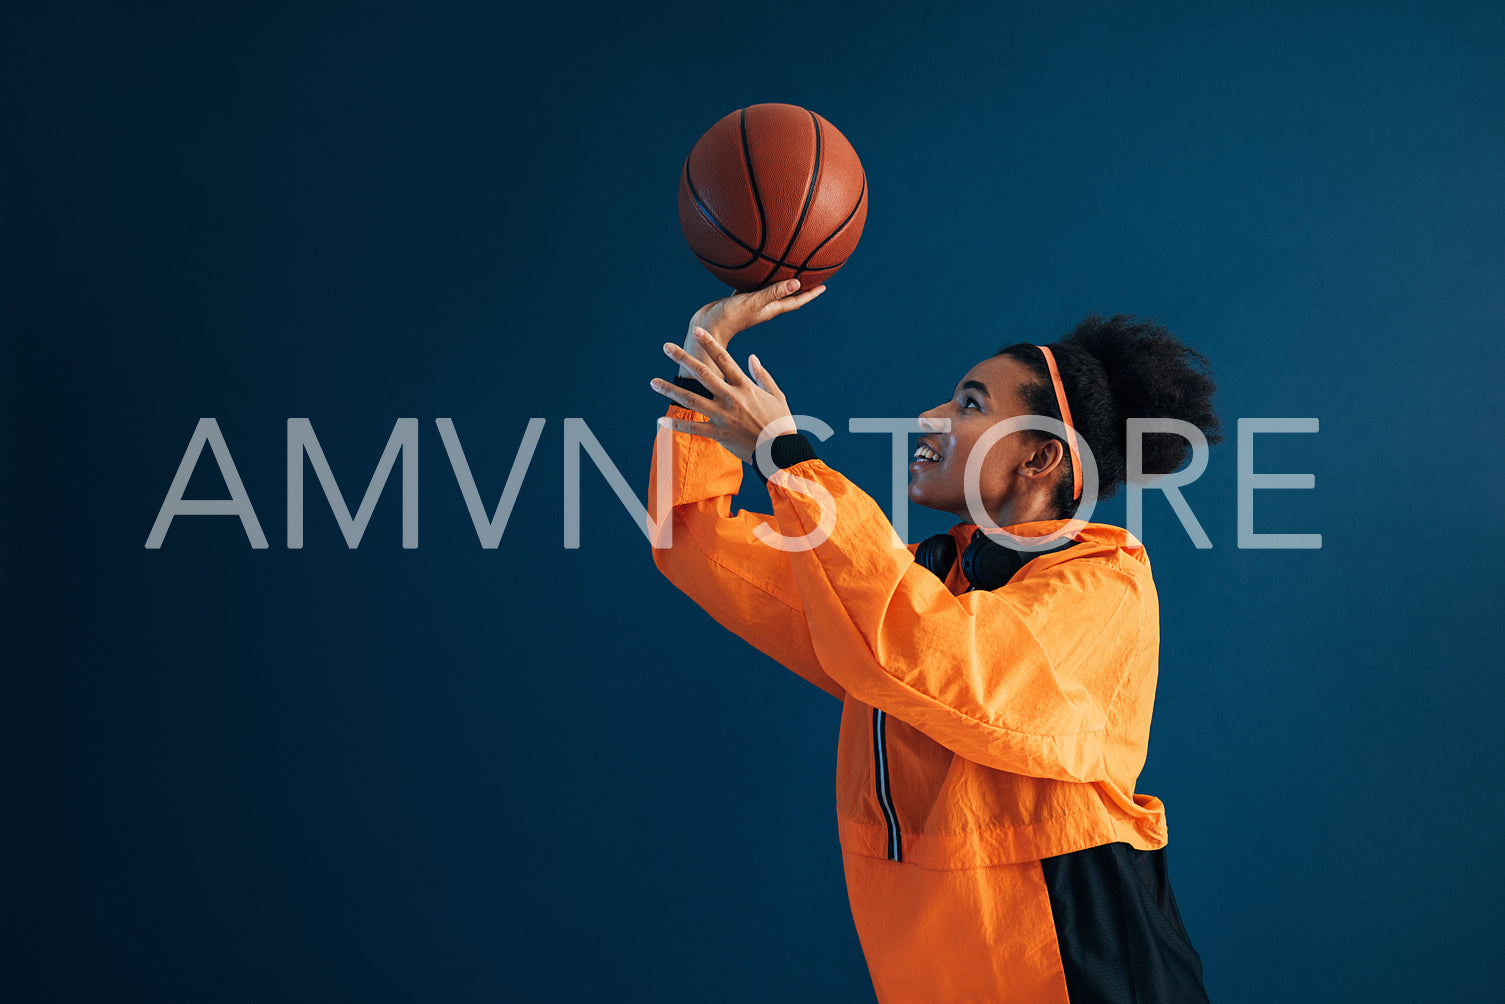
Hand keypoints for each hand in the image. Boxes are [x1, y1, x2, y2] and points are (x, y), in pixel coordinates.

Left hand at [652, 329, 795, 465]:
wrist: (781, 450)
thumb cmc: (781, 422)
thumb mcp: (777, 395)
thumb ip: (762, 375)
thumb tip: (752, 357)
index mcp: (745, 387)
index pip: (724, 359)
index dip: (710, 343)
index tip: (697, 331)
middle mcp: (731, 398)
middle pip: (703, 374)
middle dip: (683, 358)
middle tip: (666, 346)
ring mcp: (723, 416)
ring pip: (691, 400)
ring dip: (670, 390)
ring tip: (653, 382)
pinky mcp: (718, 434)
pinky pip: (693, 428)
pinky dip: (676, 424)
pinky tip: (660, 420)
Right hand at [675, 278, 825, 377]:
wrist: (706, 327)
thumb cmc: (728, 317)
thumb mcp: (752, 303)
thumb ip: (773, 293)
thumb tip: (797, 283)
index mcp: (771, 310)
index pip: (796, 301)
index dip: (811, 294)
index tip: (824, 286)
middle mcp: (764, 307)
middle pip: (787, 296)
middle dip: (800, 287)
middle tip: (811, 275)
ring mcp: (752, 304)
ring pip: (771, 291)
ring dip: (780, 282)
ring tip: (788, 270)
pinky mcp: (739, 300)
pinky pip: (753, 287)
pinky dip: (759, 279)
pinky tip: (757, 271)